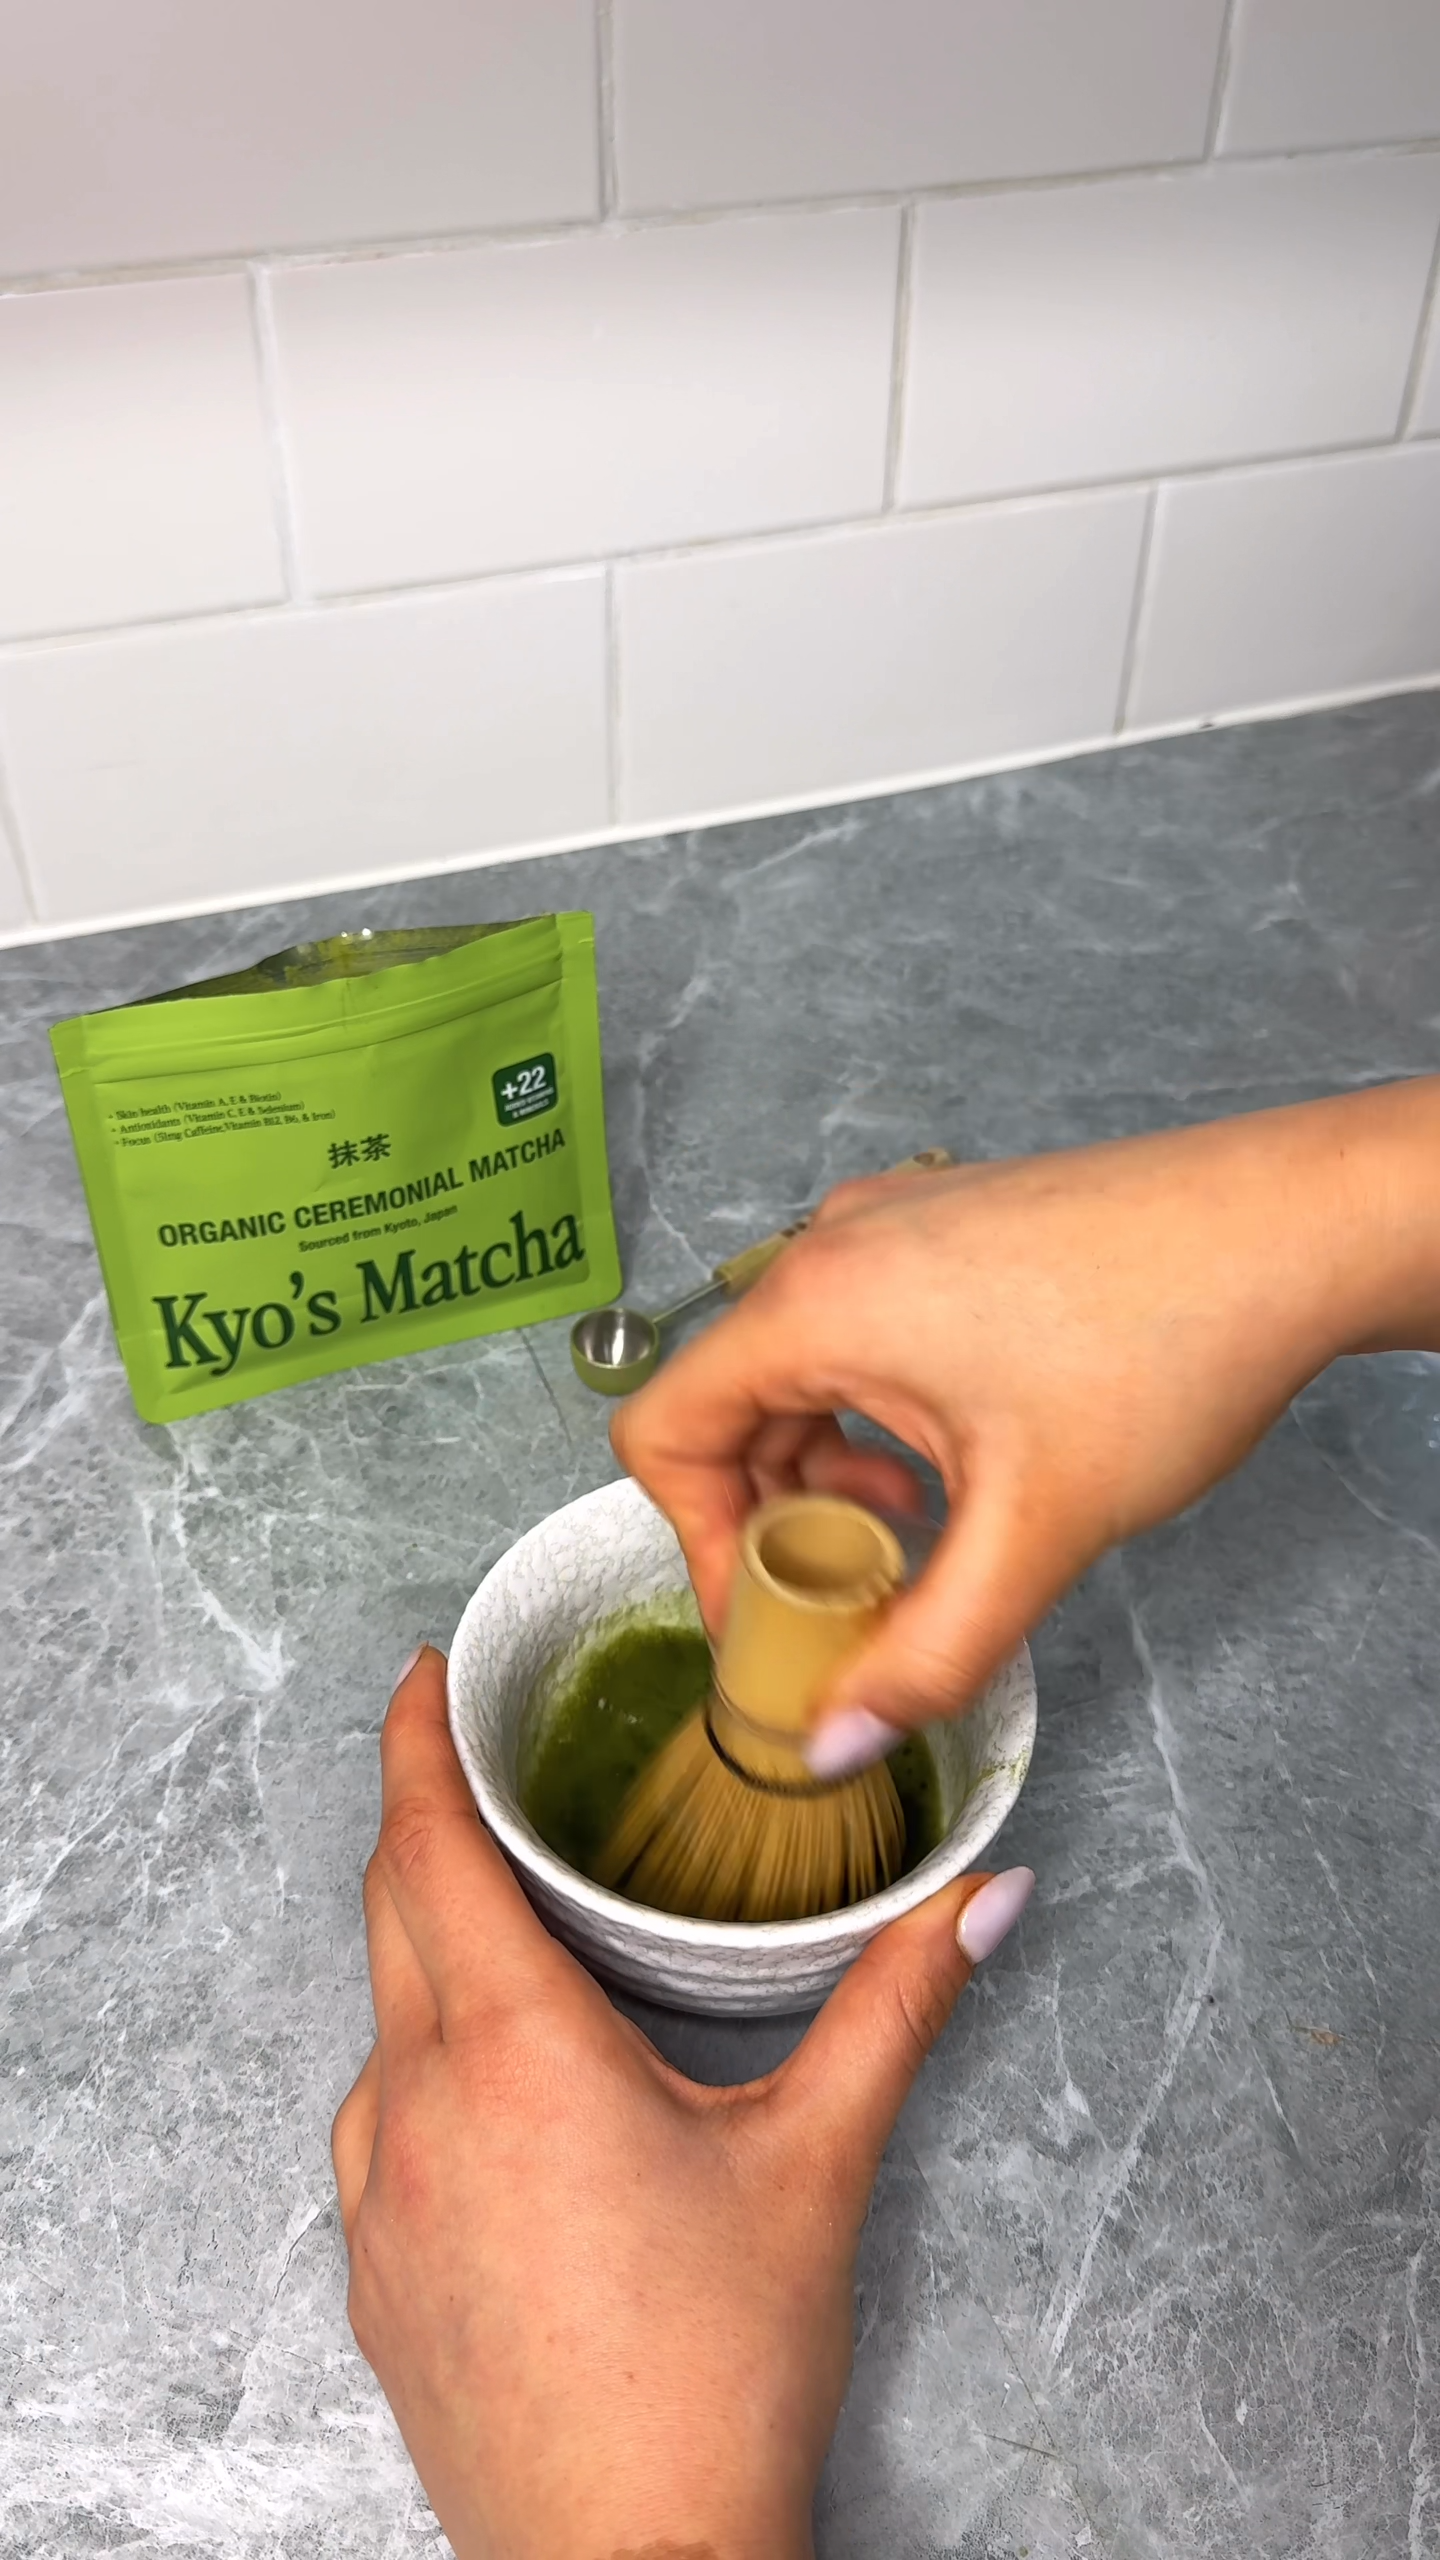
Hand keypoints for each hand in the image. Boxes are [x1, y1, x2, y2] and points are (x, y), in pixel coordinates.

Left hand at [332, 1648, 1032, 2559]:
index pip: (427, 1847)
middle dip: (424, 1821)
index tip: (423, 1677)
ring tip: (508, 1923)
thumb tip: (983, 1896)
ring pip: (382, 2016)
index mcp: (515, 2051)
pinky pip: (376, 2117)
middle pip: (391, 1911)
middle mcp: (417, 2106)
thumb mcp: (819, 2165)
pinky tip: (498, 2088)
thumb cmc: (716, 2377)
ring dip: (427, 1946)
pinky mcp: (372, 2271)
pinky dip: (422, 2056)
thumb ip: (898, 2006)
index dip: (414, 1743)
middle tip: (474, 1765)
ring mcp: (376, 2197)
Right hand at [613, 1082, 1439, 1767]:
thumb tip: (836, 1740)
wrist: (1295, 1227)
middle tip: (851, 1600)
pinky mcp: (946, 1225)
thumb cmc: (1168, 1341)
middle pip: (731, 1406)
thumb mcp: (1034, 1529)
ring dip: (834, 1473)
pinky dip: (879, 1414)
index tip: (768, 1617)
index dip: (695, 1545)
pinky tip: (958, 1465)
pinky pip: (860, 1332)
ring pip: (801, 1373)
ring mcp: (892, 1224)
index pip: (665, 1434)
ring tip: (917, 1534)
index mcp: (817, 1305)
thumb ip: (926, 1652)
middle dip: (780, 1521)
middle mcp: (833, 1246)